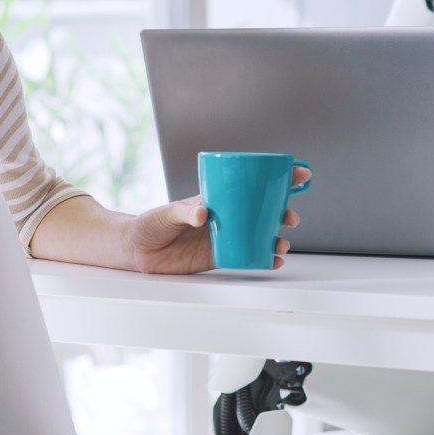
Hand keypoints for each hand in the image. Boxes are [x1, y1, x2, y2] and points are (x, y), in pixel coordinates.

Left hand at [124, 166, 308, 272]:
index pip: (247, 185)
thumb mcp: (166, 213)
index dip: (273, 179)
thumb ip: (185, 211)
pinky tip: (273, 261)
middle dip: (280, 211)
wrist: (137, 252)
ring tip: (282, 243)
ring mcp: (222, 237)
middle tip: (290, 216)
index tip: (297, 173)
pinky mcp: (217, 257)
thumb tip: (203, 214)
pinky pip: (245, 257)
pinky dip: (262, 259)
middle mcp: (223, 217)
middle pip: (259, 211)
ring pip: (256, 235)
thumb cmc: (149, 225)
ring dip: (274, 238)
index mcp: (215, 199)